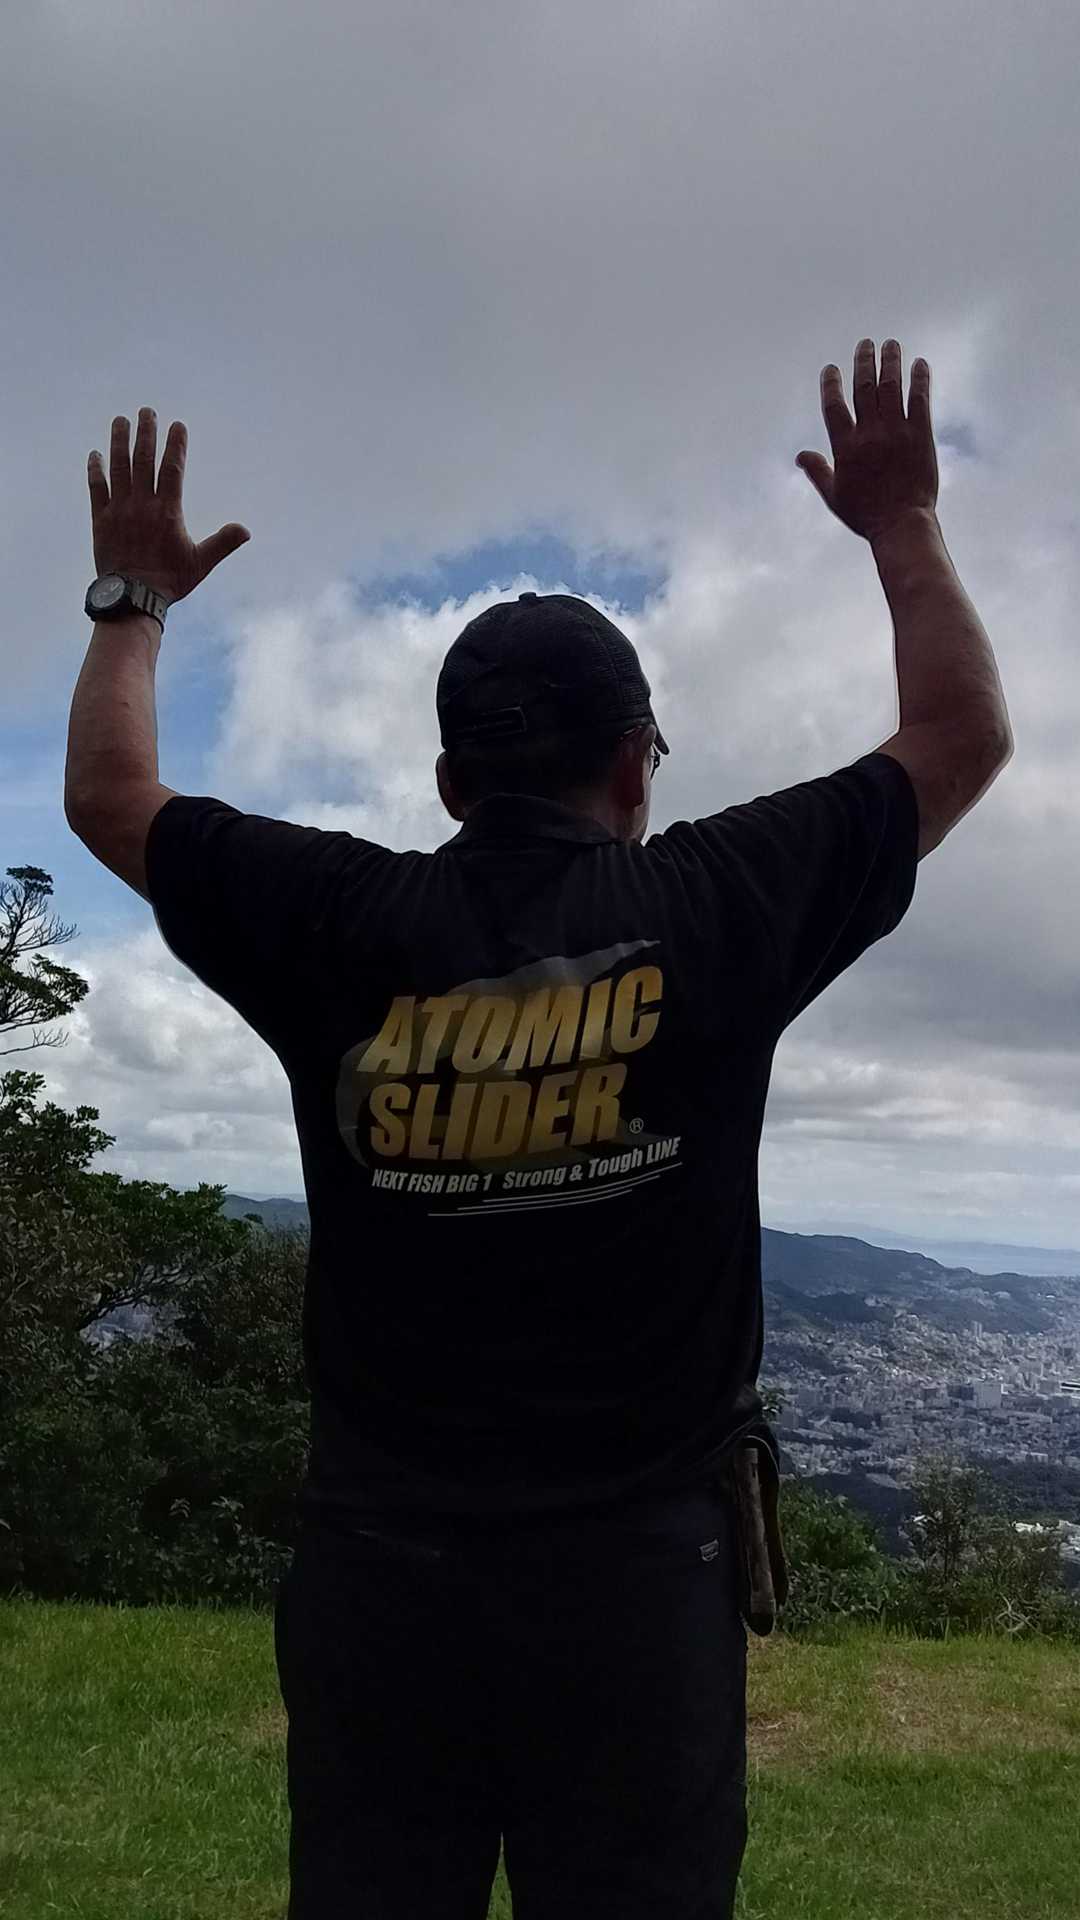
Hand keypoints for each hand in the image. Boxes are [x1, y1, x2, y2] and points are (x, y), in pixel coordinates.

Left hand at [87, 408, 249, 606]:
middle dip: (146, 433)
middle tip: (146, 411)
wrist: (133, 597)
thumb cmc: (170, 581)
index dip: (175, 445)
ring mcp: (119, 510)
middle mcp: (142, 505)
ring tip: (120, 421)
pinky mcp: (101, 520)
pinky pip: (97, 488)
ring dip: (119, 442)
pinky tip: (96, 453)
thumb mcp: (201, 563)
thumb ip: (223, 543)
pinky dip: (96, 469)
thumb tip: (246, 530)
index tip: (177, 425)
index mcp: (168, 511)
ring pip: (119, 467)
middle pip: (144, 460)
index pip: (172, 469)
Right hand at [795, 340, 938, 542]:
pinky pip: (919, 400)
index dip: (831, 384)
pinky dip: (919, 379)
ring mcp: (896, 432)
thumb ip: (818, 471)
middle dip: (864, 361)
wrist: (901, 525)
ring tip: (891, 344)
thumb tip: (800, 455)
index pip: (834, 406)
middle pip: (864, 388)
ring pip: (891, 387)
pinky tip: (919, 364)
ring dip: (891, 362)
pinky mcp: (921, 435)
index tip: (831, 368)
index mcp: (845, 447)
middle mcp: (869, 434)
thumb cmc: (865, 516)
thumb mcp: (834, 496)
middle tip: (866, 343)